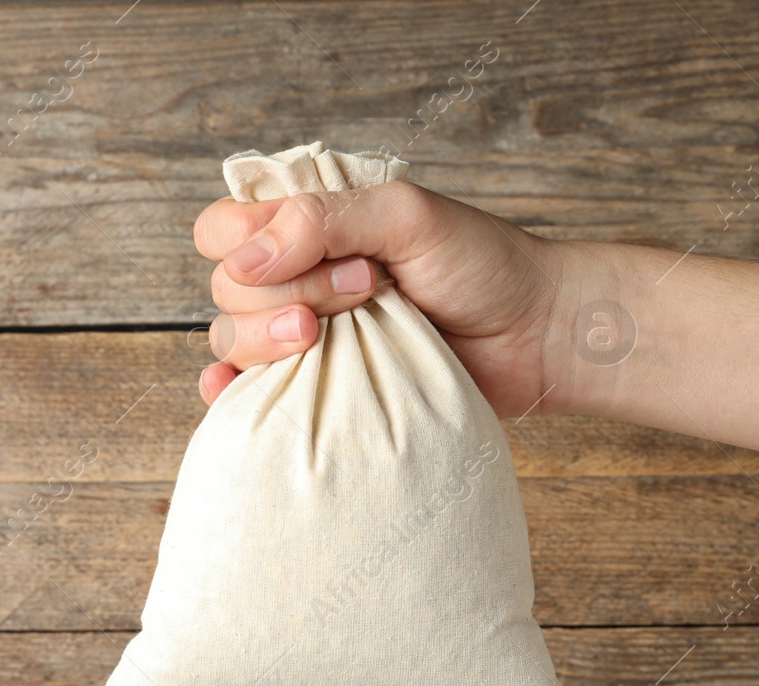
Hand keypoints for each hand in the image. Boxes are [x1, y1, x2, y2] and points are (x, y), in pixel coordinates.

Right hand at [191, 181, 579, 416]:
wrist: (533, 336)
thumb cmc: (483, 265)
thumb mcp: (408, 215)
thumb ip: (325, 219)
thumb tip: (249, 260)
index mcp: (308, 227)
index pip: (225, 229)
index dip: (248, 246)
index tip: (313, 254)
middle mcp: (298, 279)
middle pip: (228, 288)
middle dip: (290, 291)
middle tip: (367, 286)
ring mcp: (307, 339)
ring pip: (233, 341)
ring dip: (274, 340)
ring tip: (339, 335)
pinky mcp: (322, 390)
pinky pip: (250, 397)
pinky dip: (232, 394)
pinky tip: (235, 392)